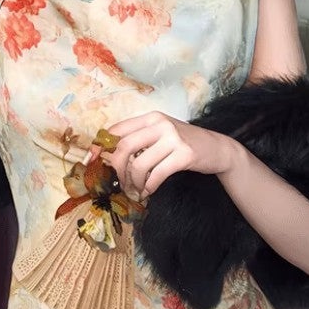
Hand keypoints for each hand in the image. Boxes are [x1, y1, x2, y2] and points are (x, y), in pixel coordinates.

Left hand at [86, 111, 237, 200]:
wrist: (217, 148)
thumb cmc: (184, 144)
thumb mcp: (161, 134)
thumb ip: (140, 140)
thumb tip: (111, 157)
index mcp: (150, 118)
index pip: (117, 130)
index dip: (100, 146)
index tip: (91, 160)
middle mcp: (160, 124)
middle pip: (124, 148)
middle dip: (118, 170)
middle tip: (122, 183)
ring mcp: (173, 138)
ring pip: (140, 165)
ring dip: (134, 182)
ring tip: (138, 189)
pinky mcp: (184, 155)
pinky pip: (156, 175)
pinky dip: (149, 186)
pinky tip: (149, 190)